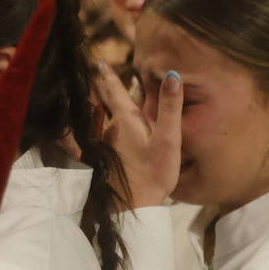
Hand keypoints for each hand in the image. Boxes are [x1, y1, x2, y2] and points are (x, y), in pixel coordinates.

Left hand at [95, 64, 181, 208]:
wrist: (133, 207)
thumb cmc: (154, 174)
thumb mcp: (168, 139)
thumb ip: (170, 107)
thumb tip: (172, 75)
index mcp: (125, 120)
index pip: (112, 90)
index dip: (106, 74)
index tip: (96, 62)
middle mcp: (109, 129)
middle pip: (105, 104)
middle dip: (101, 89)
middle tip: (96, 75)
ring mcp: (103, 144)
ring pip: (103, 120)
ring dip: (103, 109)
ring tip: (102, 98)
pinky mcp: (102, 159)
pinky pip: (101, 135)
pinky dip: (103, 127)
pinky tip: (108, 131)